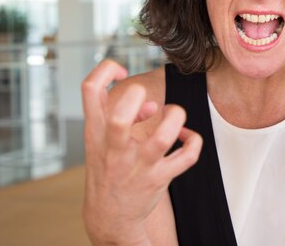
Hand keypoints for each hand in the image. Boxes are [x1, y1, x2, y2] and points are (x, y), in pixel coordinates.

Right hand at [81, 60, 201, 245]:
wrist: (109, 216)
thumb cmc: (107, 167)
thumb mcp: (100, 140)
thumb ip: (120, 114)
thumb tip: (152, 105)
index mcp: (95, 130)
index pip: (90, 89)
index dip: (106, 69)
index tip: (121, 70)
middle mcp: (114, 148)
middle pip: (120, 117)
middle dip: (136, 97)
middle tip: (145, 96)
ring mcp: (137, 165)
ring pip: (163, 138)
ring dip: (176, 118)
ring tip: (174, 116)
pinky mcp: (158, 179)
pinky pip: (186, 156)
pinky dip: (194, 141)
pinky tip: (187, 138)